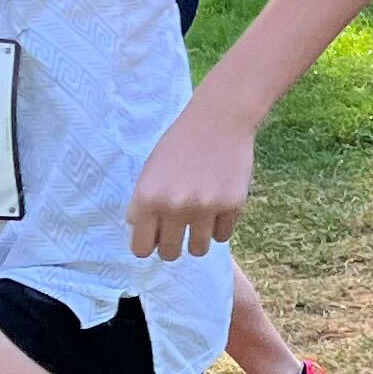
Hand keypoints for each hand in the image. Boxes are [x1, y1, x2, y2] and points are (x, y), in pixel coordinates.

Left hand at [128, 95, 255, 259]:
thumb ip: (142, 204)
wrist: (219, 119)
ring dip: (198, 238)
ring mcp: (205, 208)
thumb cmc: (180, 144)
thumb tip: (140, 235)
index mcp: (149, 198)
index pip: (141, 248)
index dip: (148, 244)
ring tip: (200, 218)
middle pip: (170, 254)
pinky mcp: (232, 205)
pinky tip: (218, 204)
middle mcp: (175, 207)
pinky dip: (219, 226)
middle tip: (179, 229)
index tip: (155, 237)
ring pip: (199, 250)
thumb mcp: (150, 170)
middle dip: (173, 245)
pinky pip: (222, 236)